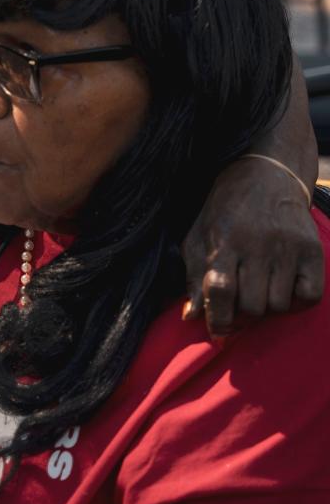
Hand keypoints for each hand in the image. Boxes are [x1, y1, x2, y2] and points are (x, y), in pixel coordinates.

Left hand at [182, 156, 323, 335]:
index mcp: (224, 238)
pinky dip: (297, 299)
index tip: (217, 330)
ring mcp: (287, 246)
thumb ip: (194, 275)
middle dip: (243, 311)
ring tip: (261, 285)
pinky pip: (309, 296)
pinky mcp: (312, 249)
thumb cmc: (228, 209)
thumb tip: (192, 316)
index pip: (220, 290)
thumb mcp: (200, 233)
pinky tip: (285, 282)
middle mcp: (257, 242)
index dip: (217, 319)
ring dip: (268, 305)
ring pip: (278, 306)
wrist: (268, 173)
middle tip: (241, 298)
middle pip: (252, 306)